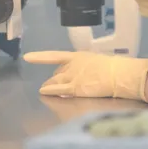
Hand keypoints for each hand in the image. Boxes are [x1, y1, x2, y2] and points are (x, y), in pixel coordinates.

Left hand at [23, 51, 147, 101]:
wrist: (120, 74)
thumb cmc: (114, 68)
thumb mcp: (97, 62)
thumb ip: (86, 67)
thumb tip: (83, 73)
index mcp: (79, 56)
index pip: (55, 56)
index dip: (40, 57)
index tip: (27, 57)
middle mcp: (72, 65)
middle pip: (57, 72)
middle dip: (55, 77)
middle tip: (53, 82)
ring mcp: (72, 76)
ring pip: (55, 82)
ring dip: (50, 86)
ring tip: (45, 89)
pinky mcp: (75, 88)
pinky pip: (58, 90)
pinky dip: (49, 91)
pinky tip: (44, 93)